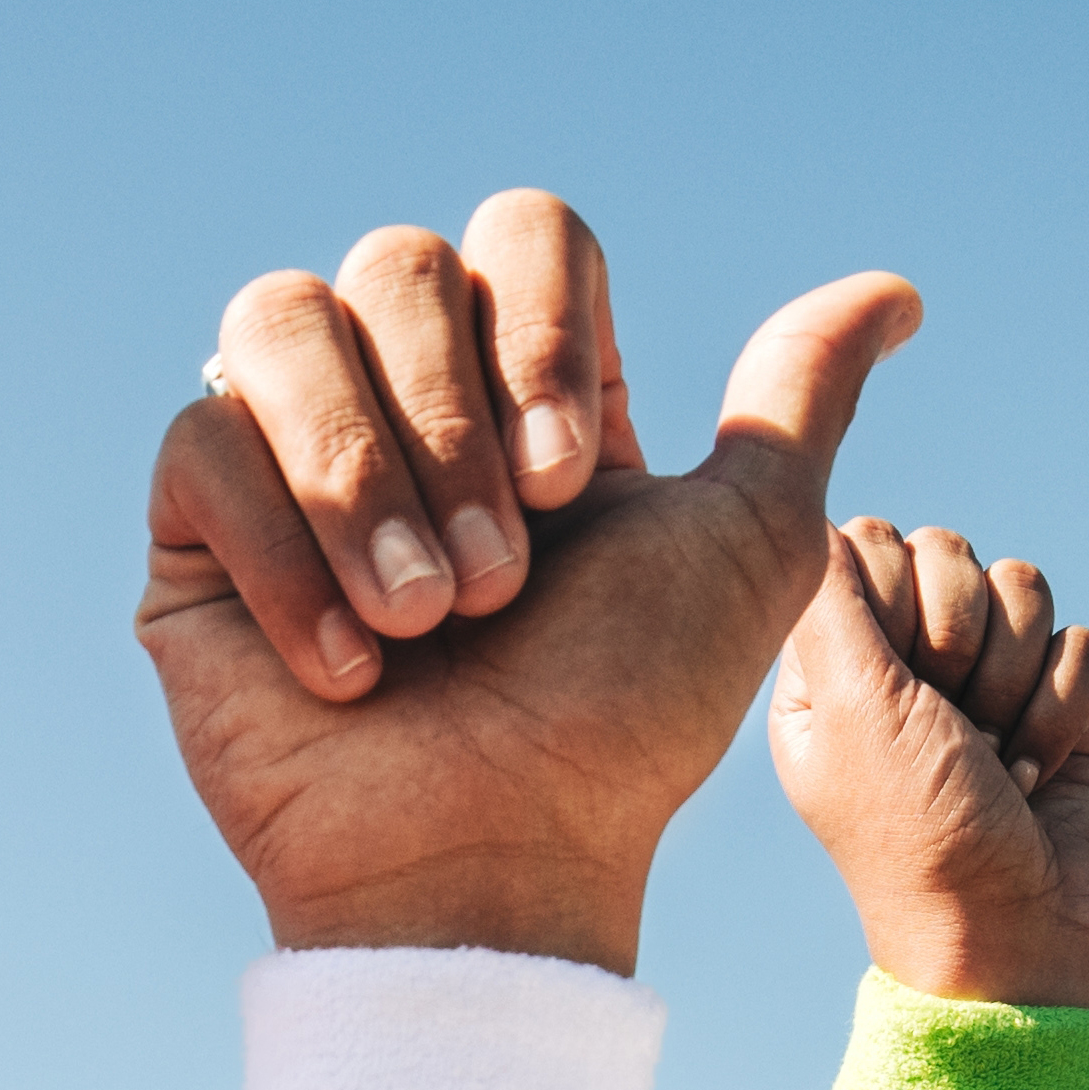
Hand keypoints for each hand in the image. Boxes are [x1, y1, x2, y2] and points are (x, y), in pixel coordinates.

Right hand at [140, 195, 917, 971]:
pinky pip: (201, 439)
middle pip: (397, 261)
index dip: (542, 330)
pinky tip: (345, 665)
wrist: (493, 860)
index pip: (521, 229)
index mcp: (528, 384)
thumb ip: (797, 399)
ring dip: (363, 475)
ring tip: (419, 621)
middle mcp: (404, 396)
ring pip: (280, 319)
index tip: (574, 481)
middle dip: (456, 425)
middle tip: (496, 585)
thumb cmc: (624, 725)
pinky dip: (281, 549)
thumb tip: (894, 292)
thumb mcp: (750, 546)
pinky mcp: (194, 532)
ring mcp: (288, 455)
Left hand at [768, 523, 1088, 1012]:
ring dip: (1017, 682)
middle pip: (952, 552)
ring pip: (1025, 586)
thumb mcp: (852, 709)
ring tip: (996, 760)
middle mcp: (904, 663)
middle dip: (965, 641)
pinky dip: (1068, 709)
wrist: (1016, 931)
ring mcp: (986, 680)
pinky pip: (1081, 640)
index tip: (898, 682)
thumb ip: (835, 598)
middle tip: (952, 728)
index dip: (898, 598)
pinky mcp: (1058, 703)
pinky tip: (1041, 771)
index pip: (868, 542)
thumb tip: (826, 517)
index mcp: (831, 663)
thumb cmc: (917, 834)